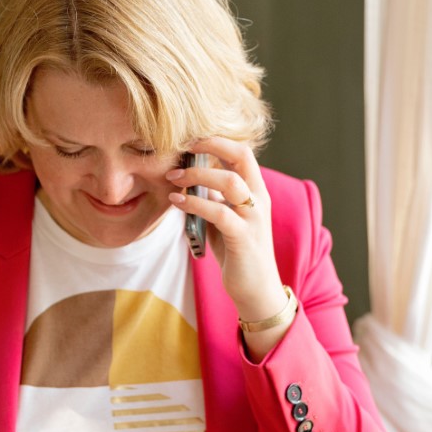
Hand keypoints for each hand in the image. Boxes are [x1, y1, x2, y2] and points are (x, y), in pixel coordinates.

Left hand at [166, 138, 291, 359]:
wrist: (256, 292)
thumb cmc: (237, 255)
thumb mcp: (223, 222)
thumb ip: (213, 200)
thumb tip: (192, 181)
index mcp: (255, 192)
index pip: (241, 152)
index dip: (216, 141)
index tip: (189, 140)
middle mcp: (259, 199)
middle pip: (241, 156)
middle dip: (210, 145)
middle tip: (181, 148)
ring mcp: (254, 218)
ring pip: (229, 182)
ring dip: (197, 176)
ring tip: (173, 178)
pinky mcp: (244, 238)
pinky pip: (218, 213)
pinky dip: (194, 204)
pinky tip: (176, 201)